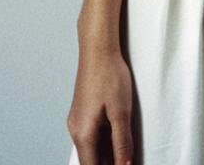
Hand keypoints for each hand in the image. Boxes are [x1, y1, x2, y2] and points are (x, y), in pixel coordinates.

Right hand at [67, 45, 135, 164]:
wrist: (98, 49)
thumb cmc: (109, 75)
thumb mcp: (121, 112)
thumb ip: (122, 142)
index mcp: (83, 134)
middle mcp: (76, 130)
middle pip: (90, 160)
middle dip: (108, 163)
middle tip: (126, 159)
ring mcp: (78, 120)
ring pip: (92, 147)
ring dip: (107, 153)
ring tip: (126, 150)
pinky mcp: (83, 112)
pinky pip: (91, 135)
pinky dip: (104, 140)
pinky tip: (118, 136)